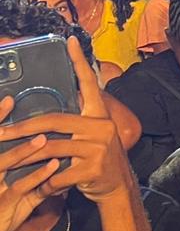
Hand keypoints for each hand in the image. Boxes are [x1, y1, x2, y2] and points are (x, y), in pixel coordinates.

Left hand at [0, 36, 131, 203]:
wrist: (118, 189)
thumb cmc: (98, 161)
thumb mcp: (92, 137)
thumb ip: (76, 124)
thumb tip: (48, 114)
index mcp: (99, 115)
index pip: (88, 84)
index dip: (78, 62)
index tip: (69, 40)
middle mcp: (101, 127)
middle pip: (54, 121)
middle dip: (21, 128)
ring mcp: (99, 148)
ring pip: (50, 149)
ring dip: (25, 159)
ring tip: (6, 163)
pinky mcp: (93, 170)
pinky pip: (57, 175)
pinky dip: (43, 182)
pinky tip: (38, 186)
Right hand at [0, 97, 58, 230]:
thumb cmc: (8, 209)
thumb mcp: (19, 187)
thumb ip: (33, 170)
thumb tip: (57, 154)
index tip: (8, 99)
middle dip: (2, 128)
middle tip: (17, 108)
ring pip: (2, 163)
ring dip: (23, 151)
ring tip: (43, 138)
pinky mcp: (2, 203)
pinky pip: (20, 187)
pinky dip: (37, 176)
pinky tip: (53, 166)